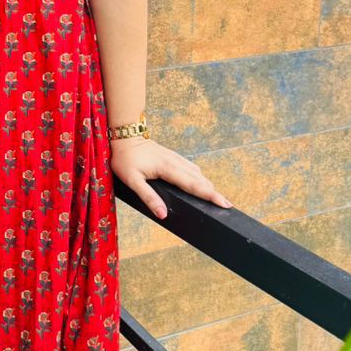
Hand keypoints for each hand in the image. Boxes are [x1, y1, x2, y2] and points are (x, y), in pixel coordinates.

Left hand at [109, 137, 232, 221]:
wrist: (124, 136)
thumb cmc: (125, 159)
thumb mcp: (132, 181)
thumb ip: (148, 197)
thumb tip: (163, 214)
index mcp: (168, 169)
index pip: (193, 185)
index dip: (210, 195)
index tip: (224, 203)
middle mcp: (175, 162)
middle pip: (200, 179)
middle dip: (213, 192)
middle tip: (227, 205)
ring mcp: (175, 158)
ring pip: (196, 172)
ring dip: (207, 184)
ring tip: (216, 197)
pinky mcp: (172, 156)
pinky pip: (190, 167)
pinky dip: (199, 177)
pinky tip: (200, 182)